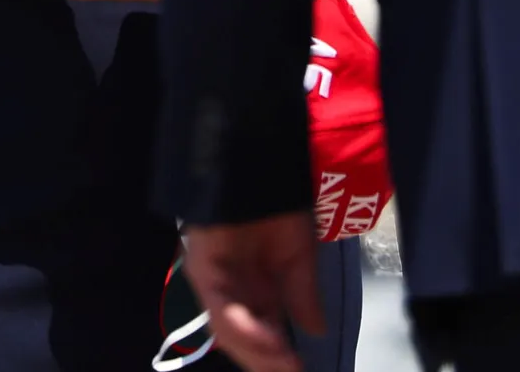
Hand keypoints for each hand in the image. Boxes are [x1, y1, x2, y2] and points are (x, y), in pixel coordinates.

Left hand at [183, 213, 322, 371]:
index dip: (280, 357)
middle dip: (267, 363)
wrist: (254, 168)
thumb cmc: (276, 205)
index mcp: (254, 289)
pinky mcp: (202, 271)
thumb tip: (317, 330)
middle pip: (243, 340)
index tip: (302, 370)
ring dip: (258, 353)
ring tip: (287, 364)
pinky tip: (272, 341)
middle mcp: (231, 291)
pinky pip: (221, 310)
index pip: (263, 334)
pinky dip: (246, 329)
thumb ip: (303, 294)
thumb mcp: (299, 255)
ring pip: (230, 332)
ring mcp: (214, 283)